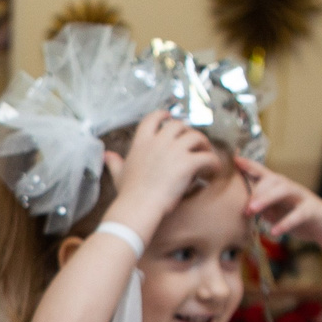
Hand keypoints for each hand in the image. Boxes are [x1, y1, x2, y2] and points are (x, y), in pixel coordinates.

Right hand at [104, 111, 218, 225]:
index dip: (163, 116)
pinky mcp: (188, 163)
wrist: (138, 206)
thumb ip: (115, 162)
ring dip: (204, 145)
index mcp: (141, 142)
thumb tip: (107, 155)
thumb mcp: (119, 174)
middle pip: (179, 125)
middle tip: (194, 143)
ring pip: (196, 137)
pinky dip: (213, 163)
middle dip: (188, 131)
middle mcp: (158, 141)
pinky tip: (213, 171)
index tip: (169, 117)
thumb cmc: (128, 194)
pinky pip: (208, 157)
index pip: (152, 118)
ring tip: (206, 155)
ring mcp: (174, 151)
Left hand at [238, 156, 321, 259]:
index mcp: (279, 187)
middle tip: (242, 205)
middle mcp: (290, 188)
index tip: (234, 160)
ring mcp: (303, 197)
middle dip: (255, 189)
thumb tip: (238, 207)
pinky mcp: (313, 210)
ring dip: (266, 198)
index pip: (263, 172)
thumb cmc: (295, 218)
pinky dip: (286, 222)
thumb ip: (259, 207)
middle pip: (272, 179)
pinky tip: (274, 232)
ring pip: (285, 190)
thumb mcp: (274, 212)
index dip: (249, 165)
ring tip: (252, 210)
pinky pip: (299, 214)